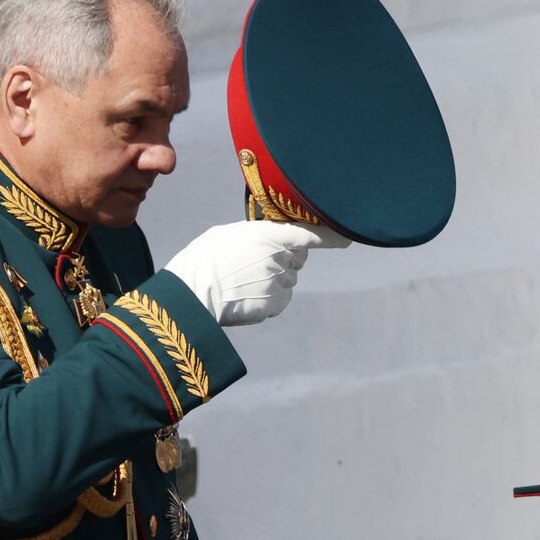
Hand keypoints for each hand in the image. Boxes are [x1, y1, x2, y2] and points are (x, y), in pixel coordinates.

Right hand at [165, 221, 349, 325]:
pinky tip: (246, 296)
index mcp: (270, 235)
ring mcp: (278, 283)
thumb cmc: (205, 258)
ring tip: (243, 282)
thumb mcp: (230, 233)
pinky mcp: (273, 305)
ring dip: (273, 281)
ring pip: (287, 281)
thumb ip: (257, 235)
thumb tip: (268, 240)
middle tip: (253, 263)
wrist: (192, 291)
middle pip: (297, 260)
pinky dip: (268, 299)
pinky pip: (281, 300)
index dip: (331, 237)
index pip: (310, 235)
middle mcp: (280, 258)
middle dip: (284, 260)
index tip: (347, 239)